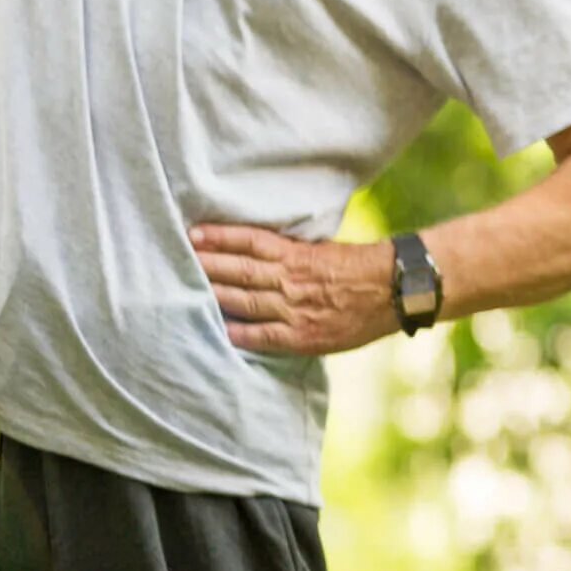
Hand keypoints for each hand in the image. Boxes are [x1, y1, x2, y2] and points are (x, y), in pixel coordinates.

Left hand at [189, 224, 399, 355]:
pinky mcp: (301, 336)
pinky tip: (217, 330)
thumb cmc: (360, 267)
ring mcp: (294, 309)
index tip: (194, 234)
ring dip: (213, 295)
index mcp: (297, 254)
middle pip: (239, 271)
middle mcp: (291, 280)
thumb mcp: (325, 249)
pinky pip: (263, 335)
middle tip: (177, 259)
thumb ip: (293, 253)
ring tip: (185, 290)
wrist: (394, 290)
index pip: (250, 243)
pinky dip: (239, 332)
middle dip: (207, 265)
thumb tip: (261, 251)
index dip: (220, 238)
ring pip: (244, 301)